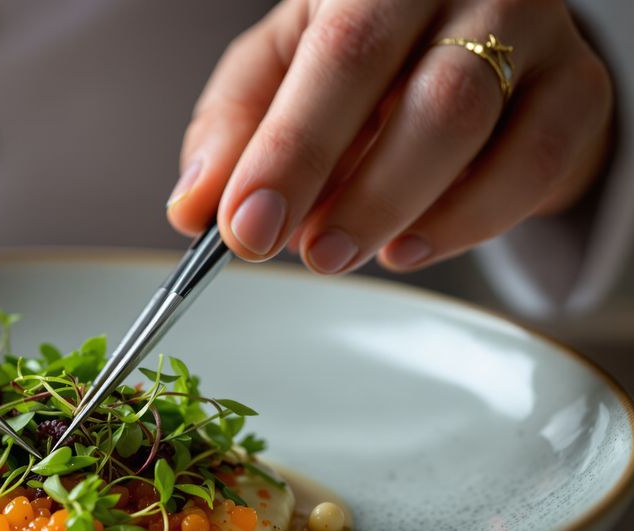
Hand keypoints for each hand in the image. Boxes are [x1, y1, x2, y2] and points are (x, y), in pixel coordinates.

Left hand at [167, 0, 613, 274]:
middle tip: (309, 255)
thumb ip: (233, 133)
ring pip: (484, 133)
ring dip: (404, 211)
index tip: (247, 229)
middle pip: (428, 95)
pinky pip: (535, 167)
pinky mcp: (578, 89)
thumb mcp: (278, 73)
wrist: (463, 33)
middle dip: (358, 193)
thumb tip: (195, 207)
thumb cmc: (355, 55)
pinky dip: (469, 222)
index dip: (291, 151)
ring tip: (345, 252)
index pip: (339, 52)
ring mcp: (535, 33)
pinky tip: (409, 245)